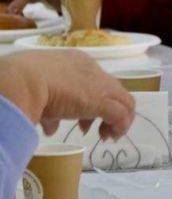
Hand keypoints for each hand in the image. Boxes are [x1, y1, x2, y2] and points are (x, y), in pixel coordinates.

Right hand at [0, 50, 134, 139]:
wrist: (20, 81)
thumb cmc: (22, 83)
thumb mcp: (37, 95)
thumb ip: (50, 113)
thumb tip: (51, 128)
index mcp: (75, 62)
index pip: (94, 81)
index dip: (90, 102)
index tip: (80, 120)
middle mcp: (92, 70)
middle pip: (112, 90)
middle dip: (106, 111)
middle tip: (94, 130)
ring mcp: (100, 85)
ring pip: (124, 101)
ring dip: (119, 120)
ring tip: (105, 136)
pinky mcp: (102, 100)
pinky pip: (122, 114)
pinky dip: (120, 126)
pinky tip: (111, 136)